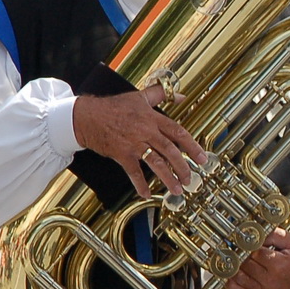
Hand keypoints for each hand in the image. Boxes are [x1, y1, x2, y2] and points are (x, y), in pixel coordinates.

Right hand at [72, 84, 205, 195]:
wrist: (87, 116)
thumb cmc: (113, 107)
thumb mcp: (139, 97)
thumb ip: (161, 95)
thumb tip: (181, 96)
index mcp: (153, 118)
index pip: (178, 133)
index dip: (192, 146)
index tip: (202, 158)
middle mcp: (146, 131)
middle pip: (170, 151)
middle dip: (183, 167)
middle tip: (190, 179)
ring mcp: (134, 144)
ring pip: (156, 163)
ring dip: (168, 178)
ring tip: (177, 190)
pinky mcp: (122, 154)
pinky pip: (134, 172)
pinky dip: (140, 184)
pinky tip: (147, 194)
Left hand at [226, 229, 289, 288]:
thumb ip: (277, 236)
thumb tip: (259, 230)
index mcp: (279, 265)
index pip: (252, 250)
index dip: (244, 242)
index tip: (239, 236)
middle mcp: (270, 281)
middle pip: (243, 263)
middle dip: (237, 253)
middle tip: (232, 244)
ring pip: (239, 278)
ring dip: (232, 267)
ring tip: (229, 257)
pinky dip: (232, 284)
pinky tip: (229, 274)